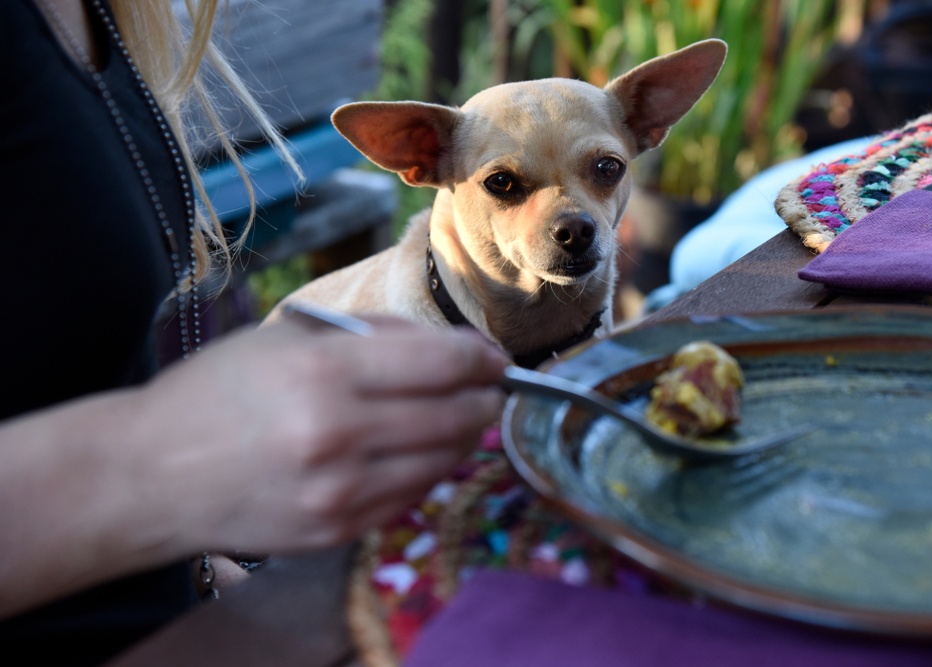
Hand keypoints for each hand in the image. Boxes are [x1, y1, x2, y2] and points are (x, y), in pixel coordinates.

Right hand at [0, 316, 506, 616]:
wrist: (152, 475)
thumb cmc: (218, 393)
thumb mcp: (288, 337)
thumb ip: (374, 337)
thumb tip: (451, 346)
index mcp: (323, 373)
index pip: (442, 363)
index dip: (482, 356)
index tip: (494, 355)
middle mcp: (338, 437)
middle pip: (457, 415)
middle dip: (485, 396)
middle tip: (488, 385)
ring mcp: (340, 494)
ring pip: (444, 461)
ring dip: (463, 435)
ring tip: (458, 414)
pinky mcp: (338, 531)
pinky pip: (412, 496)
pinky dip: (426, 469)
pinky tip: (414, 449)